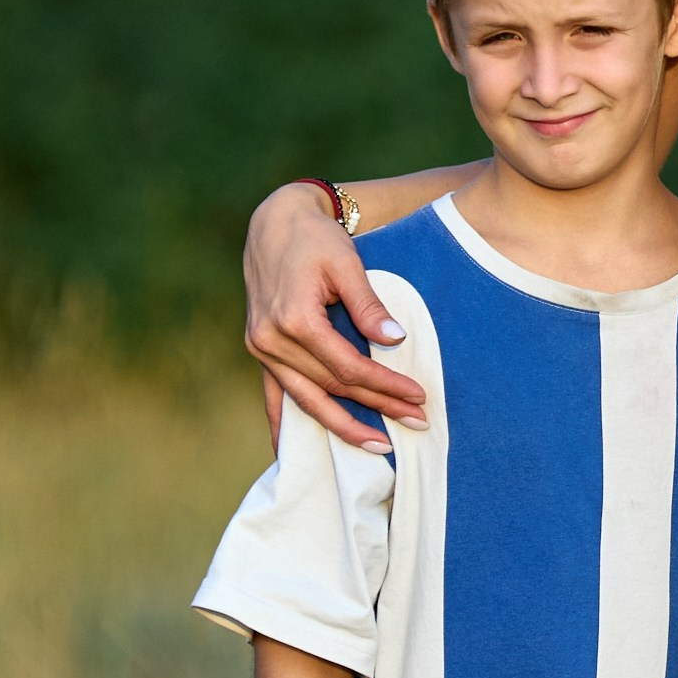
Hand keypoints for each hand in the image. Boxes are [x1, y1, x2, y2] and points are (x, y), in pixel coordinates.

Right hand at [245, 183, 422, 448]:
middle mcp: (271, 339)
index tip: (419, 395)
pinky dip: (287, 426)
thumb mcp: (346, 263)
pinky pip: (274, 396)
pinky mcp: (259, 350)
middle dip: (377, 408)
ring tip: (379, 447)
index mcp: (294, 318)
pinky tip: (297, 455)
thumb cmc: (315, 239)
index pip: (349, 367)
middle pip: (333, 387)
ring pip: (306, 400)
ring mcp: (260, 348)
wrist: (273, 223)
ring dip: (342, 427)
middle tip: (417, 423)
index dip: (385, 385)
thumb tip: (395, 341)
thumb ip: (368, 305)